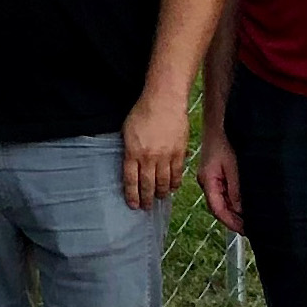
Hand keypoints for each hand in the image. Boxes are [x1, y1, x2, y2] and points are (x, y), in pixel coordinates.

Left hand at [120, 90, 190, 209]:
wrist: (164, 99)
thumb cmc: (142, 111)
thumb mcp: (127, 131)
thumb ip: (128, 149)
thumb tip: (130, 165)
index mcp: (132, 152)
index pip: (131, 181)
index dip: (132, 195)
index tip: (133, 205)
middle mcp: (148, 157)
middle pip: (147, 185)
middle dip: (146, 199)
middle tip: (145, 207)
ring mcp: (165, 156)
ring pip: (163, 182)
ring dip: (160, 193)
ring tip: (158, 198)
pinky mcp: (179, 152)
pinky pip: (177, 173)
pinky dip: (174, 183)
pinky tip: (172, 188)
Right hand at [195, 135, 243, 236]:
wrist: (220, 120)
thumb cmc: (225, 139)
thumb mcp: (233, 165)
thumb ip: (236, 188)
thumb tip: (240, 209)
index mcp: (208, 181)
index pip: (217, 209)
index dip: (231, 222)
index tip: (245, 231)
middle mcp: (207, 181)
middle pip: (219, 207)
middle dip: (234, 219)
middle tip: (251, 229)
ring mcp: (212, 177)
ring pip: (223, 200)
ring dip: (235, 211)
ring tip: (251, 220)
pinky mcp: (218, 173)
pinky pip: (225, 192)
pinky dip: (234, 200)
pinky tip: (245, 204)